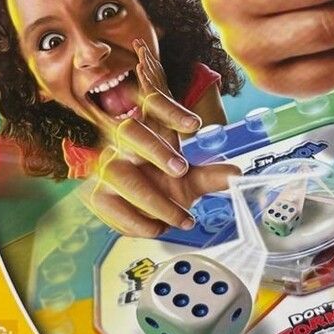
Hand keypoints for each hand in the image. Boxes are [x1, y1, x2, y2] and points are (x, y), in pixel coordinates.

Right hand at [83, 40, 238, 236]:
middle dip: (155, 149)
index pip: (152, 105)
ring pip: (119, 174)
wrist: (136, 207)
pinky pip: (111, 206)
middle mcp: (122, 144)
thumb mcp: (188, 179)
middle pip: (130, 131)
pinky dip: (138, 222)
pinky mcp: (97, 195)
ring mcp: (106, 168)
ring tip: (182, 219)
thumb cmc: (160, 184)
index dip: (171, 112)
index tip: (194, 125)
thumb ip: (210, 175)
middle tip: (182, 171)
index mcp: (147, 131)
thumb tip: (236, 174)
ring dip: (153, 200)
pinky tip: (159, 228)